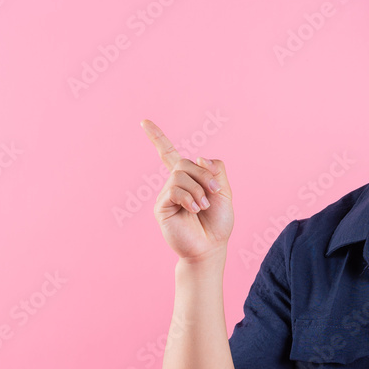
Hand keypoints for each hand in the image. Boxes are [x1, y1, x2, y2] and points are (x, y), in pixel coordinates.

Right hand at [141, 119, 233, 261]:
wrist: (211, 247)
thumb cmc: (218, 222)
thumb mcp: (224, 192)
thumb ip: (216, 170)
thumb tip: (199, 158)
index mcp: (188, 179)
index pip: (168, 154)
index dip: (157, 138)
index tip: (144, 122)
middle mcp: (174, 184)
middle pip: (186, 163)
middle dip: (205, 175)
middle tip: (215, 192)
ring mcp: (166, 195)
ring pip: (180, 175)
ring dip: (198, 189)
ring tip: (203, 206)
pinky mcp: (161, 207)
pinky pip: (174, 190)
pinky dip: (189, 197)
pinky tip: (194, 210)